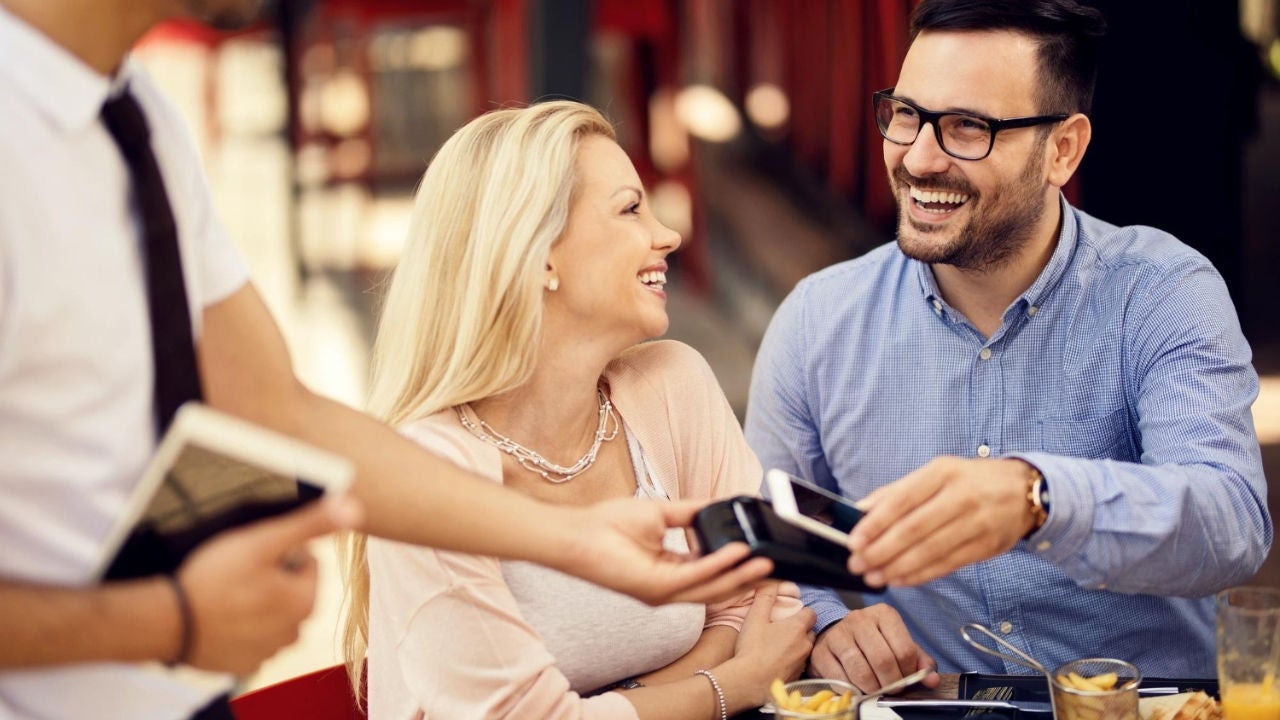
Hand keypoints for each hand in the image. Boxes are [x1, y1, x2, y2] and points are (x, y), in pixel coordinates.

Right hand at [176, 495, 361, 674]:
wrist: (169, 623)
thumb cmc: (215, 579)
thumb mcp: (263, 542)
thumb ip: (309, 525)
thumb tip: (354, 508)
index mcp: (305, 602)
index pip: (308, 563)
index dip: (281, 552)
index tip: (254, 555)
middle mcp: (294, 632)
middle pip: (292, 589)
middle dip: (271, 578)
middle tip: (238, 572)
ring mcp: (268, 651)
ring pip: (272, 613)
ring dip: (258, 602)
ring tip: (227, 593)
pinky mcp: (243, 664)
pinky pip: (251, 636)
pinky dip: (241, 626)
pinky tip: (220, 616)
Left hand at [560, 498, 773, 605]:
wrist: (578, 533)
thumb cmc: (609, 524)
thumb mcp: (661, 513)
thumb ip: (691, 513)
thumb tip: (718, 504)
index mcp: (671, 571)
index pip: (712, 574)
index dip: (739, 567)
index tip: (763, 556)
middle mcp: (670, 588)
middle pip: (718, 587)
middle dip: (749, 579)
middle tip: (777, 569)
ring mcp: (663, 592)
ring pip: (712, 588)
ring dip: (741, 575)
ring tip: (767, 564)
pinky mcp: (656, 588)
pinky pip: (696, 576)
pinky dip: (719, 563)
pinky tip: (738, 552)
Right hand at [728, 582, 815, 700]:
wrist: (747, 682)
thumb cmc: (751, 649)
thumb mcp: (754, 617)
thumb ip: (764, 597)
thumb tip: (770, 583)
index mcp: (797, 628)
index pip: (811, 613)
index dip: (802, 612)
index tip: (790, 614)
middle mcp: (805, 645)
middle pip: (810, 632)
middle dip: (800, 630)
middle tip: (782, 630)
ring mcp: (802, 663)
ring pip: (805, 650)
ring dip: (796, 647)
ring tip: (778, 648)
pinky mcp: (797, 679)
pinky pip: (798, 666)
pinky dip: (791, 663)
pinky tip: (776, 664)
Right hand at [808, 604, 938, 692]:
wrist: (836, 635)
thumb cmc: (872, 642)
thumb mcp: (898, 645)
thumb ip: (918, 661)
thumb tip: (931, 679)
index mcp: (884, 614)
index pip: (904, 649)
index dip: (908, 672)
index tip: (905, 679)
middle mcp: (859, 619)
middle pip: (883, 660)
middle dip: (891, 683)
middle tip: (892, 689)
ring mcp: (838, 634)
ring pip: (861, 671)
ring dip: (872, 688)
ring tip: (875, 689)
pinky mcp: (821, 650)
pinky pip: (840, 678)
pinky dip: (852, 689)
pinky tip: (857, 686)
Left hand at [847, 457, 1034, 585]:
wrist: (1026, 491)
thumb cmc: (971, 480)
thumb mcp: (937, 472)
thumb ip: (898, 491)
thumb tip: (860, 509)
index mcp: (943, 472)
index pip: (902, 500)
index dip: (875, 523)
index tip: (853, 540)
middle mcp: (961, 496)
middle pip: (914, 529)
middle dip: (881, 550)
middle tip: (857, 563)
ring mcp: (977, 523)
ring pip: (930, 551)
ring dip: (897, 568)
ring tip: (873, 576)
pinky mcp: (986, 547)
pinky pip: (947, 565)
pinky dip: (920, 575)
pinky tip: (900, 579)